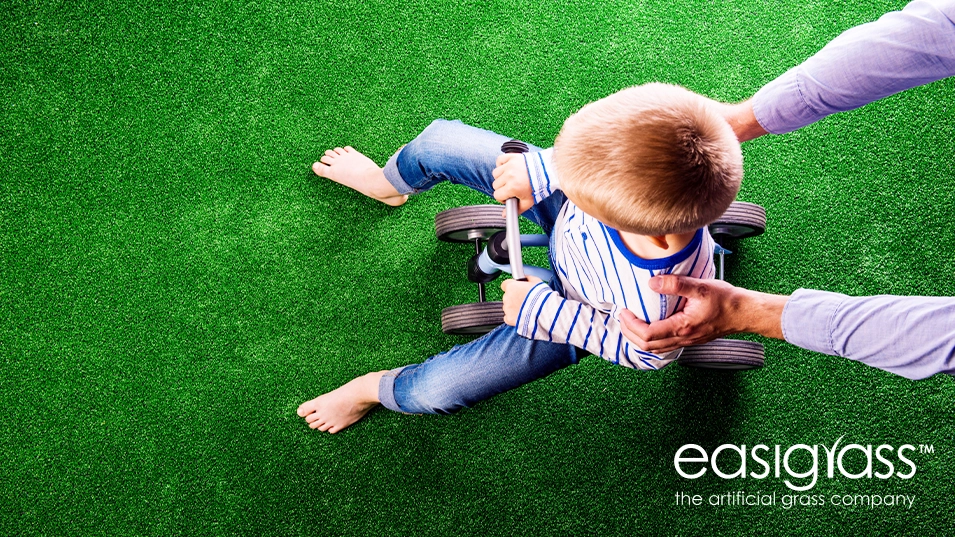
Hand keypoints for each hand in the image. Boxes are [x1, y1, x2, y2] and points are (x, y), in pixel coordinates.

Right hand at [492, 153, 533, 213]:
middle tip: (512, 187)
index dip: (502, 198)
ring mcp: (510, 165)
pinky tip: (507, 169)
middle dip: (502, 188)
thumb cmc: (538, 186)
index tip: (509, 196)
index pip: (497, 195)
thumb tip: (504, 215)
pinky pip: (499, 161)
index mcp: (512, 187)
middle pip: (495, 185)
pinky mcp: (512, 157)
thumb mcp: (528, 201)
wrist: (547, 171)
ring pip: (495, 174)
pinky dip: (501, 164)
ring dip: (501, 177)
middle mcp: (509, 176)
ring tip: (510, 178)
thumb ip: (516, 209)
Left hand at [501, 276, 542, 325]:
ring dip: (514, 307)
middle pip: (507, 296)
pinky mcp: (509, 319)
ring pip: (507, 307)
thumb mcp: (537, 281)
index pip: (505, 284)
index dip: (512, 286)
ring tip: (525, 309)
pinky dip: (513, 317)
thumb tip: (525, 277)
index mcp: (512, 286)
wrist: (544, 312)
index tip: (517, 288)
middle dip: (514, 297)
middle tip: (525, 300)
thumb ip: (528, 278)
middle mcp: (507, 297)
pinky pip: (508, 317)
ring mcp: (507, 309)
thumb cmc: (541, 296)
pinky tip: (522, 316)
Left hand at [618, 275, 786, 352]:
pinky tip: (648, 329)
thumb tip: (652, 282)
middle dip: (630, 332)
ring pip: (655, 348)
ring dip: (638, 338)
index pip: (648, 334)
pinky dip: (651, 340)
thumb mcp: (700, 287)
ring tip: (630, 323)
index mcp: (682, 327)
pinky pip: (664, 346)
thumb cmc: (726, 300)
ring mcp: (687, 342)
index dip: (631, 325)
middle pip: (647, 346)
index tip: (624, 311)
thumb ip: (675, 284)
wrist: (745, 312)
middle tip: (622, 317)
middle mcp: (683, 338)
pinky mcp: (690, 340)